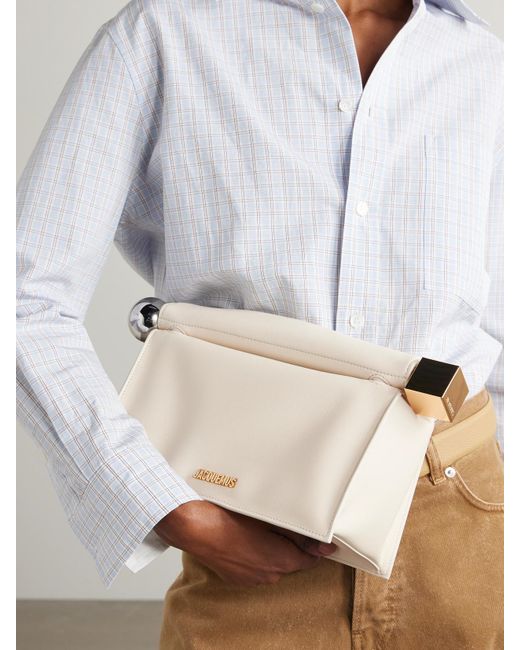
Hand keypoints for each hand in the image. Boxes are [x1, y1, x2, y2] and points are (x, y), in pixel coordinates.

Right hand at [154, 500, 336, 586]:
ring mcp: (250, 578)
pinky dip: (253, 553)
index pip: (310, 559)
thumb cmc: (229, 516)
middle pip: (290, 560)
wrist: (193, 525)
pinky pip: (253, 565)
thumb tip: (323, 546)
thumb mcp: (270, 518)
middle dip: (290, 543)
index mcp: (281, 561)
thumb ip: (299, 534)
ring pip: (271, 562)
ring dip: (271, 548)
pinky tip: (244, 535)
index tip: (316, 534)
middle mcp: (268, 575)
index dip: (314, 545)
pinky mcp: (234, 576)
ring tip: (259, 525)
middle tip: (283, 520)